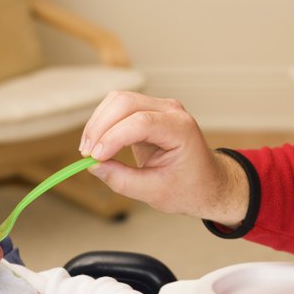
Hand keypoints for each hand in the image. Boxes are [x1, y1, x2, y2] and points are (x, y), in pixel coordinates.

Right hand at [80, 91, 248, 224]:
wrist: (207, 183)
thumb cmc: (189, 189)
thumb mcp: (155, 192)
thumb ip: (122, 180)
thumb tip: (93, 166)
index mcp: (181, 129)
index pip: (141, 122)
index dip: (113, 138)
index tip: (94, 158)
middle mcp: (171, 111)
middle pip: (125, 102)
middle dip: (100, 127)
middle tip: (86, 154)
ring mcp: (160, 108)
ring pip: (118, 100)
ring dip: (98, 123)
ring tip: (88, 151)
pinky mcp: (148, 112)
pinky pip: (119, 108)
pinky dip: (103, 123)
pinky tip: (96, 144)